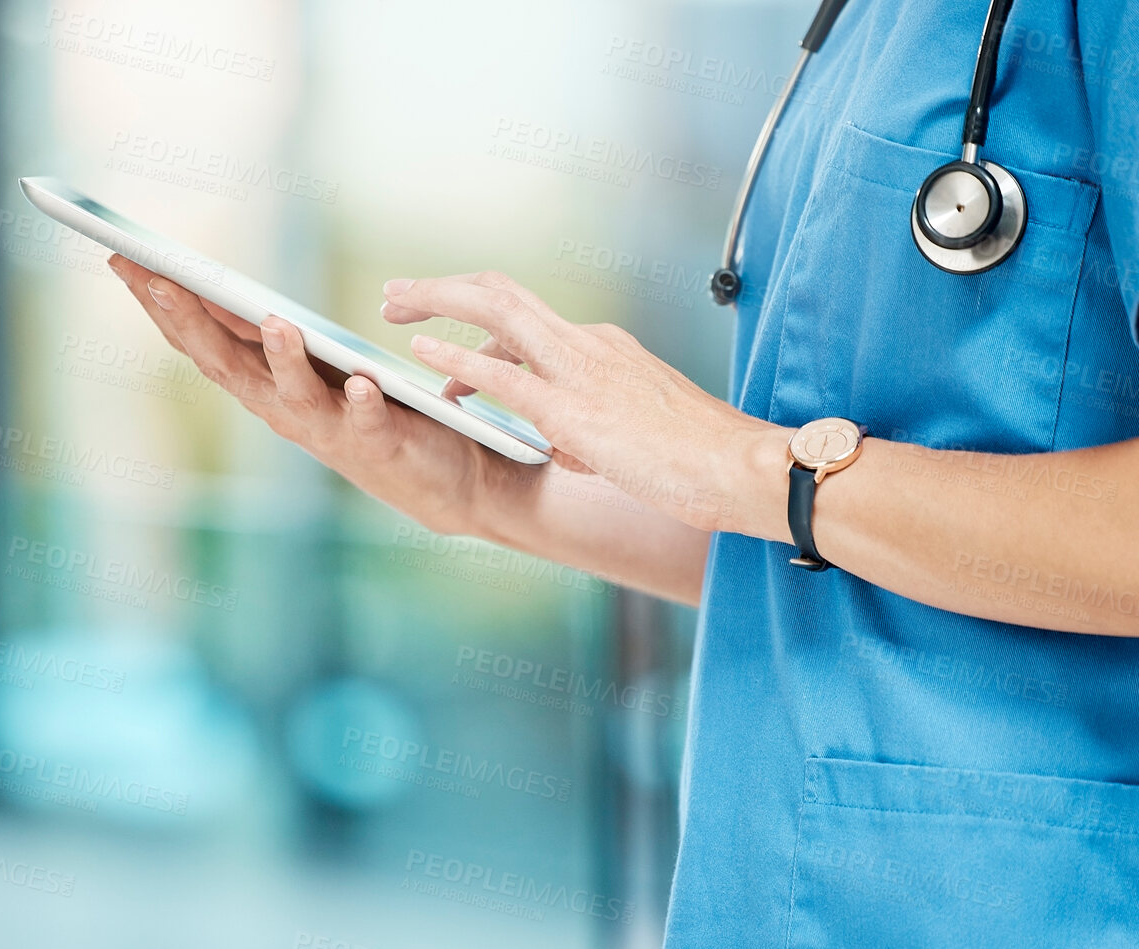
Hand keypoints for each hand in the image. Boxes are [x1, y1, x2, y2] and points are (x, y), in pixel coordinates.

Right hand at [107, 254, 525, 534]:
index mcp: (264, 387)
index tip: (121, 257)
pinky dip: (361, 403)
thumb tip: (218, 291)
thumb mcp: (312, 373)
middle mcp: (286, 412)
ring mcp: (332, 431)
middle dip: (192, 321)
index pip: (200, 341)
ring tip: (276, 322)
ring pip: (294, 396)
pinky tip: (359, 382)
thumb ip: (269, 340)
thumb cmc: (374, 416)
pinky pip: (368, 421)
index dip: (160, 304)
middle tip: (159, 276)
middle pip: (228, 364)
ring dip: (283, 360)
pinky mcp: (384, 444)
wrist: (447, 483)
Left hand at [381, 270, 782, 530]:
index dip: (475, 318)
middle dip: (443, 289)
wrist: (745, 469)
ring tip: (392, 307)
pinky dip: (456, 359)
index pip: (527, 320)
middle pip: (501, 294)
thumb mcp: (636, 434)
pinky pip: (502, 374)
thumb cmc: (701, 461)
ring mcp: (581, 371)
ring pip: (495, 312)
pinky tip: (420, 357)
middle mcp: (588, 344)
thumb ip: (594, 429)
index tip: (439, 325)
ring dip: (437, 302)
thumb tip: (566, 442)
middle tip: (395, 294)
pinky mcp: (576, 410)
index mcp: (603, 349)